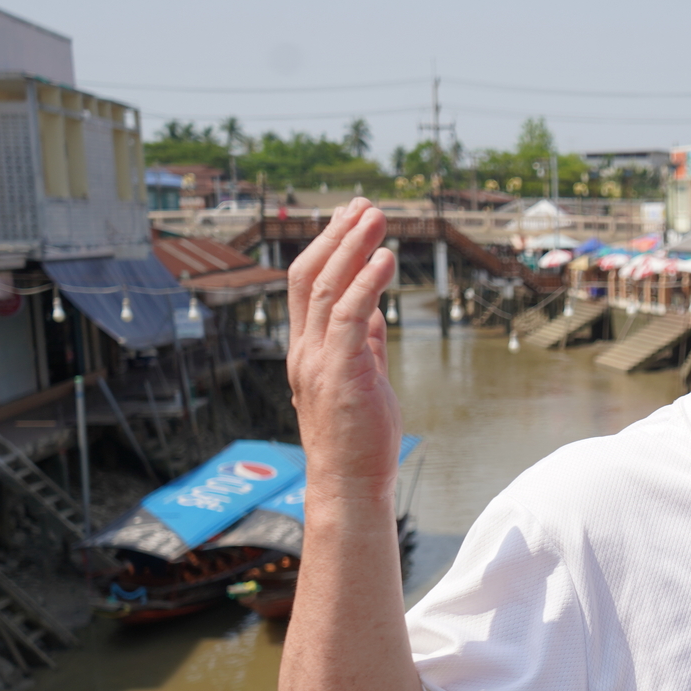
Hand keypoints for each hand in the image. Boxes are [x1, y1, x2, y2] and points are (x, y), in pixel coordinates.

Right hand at [286, 198, 400, 500]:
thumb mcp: (363, 380)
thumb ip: (366, 345)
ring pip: (328, 289)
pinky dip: (367, 283)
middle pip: (311, 276)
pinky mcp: (340, 374)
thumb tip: (376, 314)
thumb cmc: (359, 439)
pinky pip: (351, 318)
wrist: (349, 485)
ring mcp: (318, 361)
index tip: (352, 218)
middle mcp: (305, 350)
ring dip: (354, 247)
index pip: (309, 286)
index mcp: (308, 350)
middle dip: (337, 235)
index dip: (328, 247)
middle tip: (364, 205)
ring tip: (378, 217)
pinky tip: (385, 259)